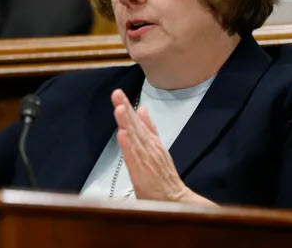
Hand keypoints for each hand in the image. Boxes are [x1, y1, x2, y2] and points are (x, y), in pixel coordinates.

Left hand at [111, 89, 214, 204]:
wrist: (174, 199)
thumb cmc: (163, 176)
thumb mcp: (158, 147)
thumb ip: (150, 128)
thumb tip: (142, 109)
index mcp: (151, 141)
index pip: (138, 121)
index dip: (128, 107)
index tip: (118, 93)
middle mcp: (149, 147)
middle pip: (136, 126)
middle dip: (126, 109)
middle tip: (117, 93)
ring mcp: (146, 159)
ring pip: (135, 138)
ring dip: (127, 123)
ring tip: (119, 108)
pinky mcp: (142, 173)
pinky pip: (134, 157)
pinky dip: (128, 145)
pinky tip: (122, 134)